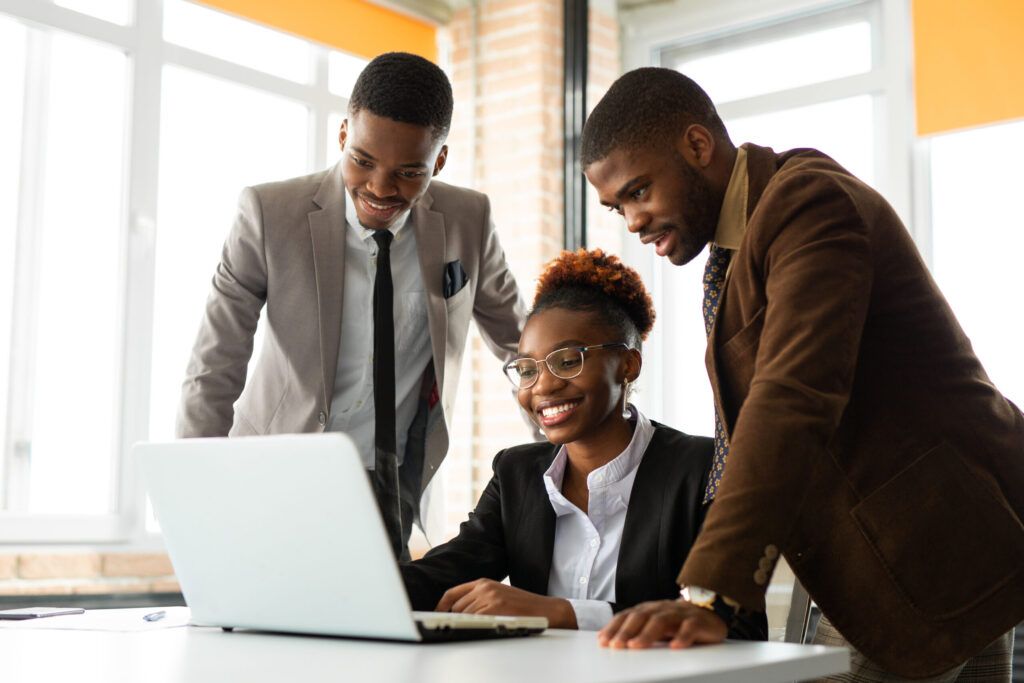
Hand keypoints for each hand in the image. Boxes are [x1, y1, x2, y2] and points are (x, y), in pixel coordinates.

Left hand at [436, 579, 577, 628]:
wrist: (546, 610)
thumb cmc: (522, 607)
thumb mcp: (497, 596)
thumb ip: (478, 599)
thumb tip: (457, 613)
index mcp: (483, 583)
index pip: (451, 594)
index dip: (440, 607)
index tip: (435, 616)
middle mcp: (484, 587)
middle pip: (455, 607)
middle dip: (454, 619)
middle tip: (454, 629)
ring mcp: (489, 597)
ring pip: (463, 615)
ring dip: (465, 625)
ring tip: (473, 630)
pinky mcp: (495, 608)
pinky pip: (474, 621)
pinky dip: (473, 627)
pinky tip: (481, 630)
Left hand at [597, 599, 726, 648]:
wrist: (709, 610)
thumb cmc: (676, 621)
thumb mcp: (654, 624)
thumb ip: (636, 630)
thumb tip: (611, 641)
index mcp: (649, 610)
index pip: (628, 616)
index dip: (614, 627)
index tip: (603, 641)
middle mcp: (662, 609)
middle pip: (641, 617)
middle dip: (626, 631)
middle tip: (616, 645)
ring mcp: (680, 614)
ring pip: (662, 621)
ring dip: (647, 634)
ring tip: (636, 646)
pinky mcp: (698, 622)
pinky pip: (690, 628)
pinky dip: (682, 636)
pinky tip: (675, 646)